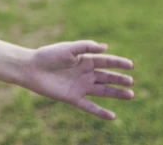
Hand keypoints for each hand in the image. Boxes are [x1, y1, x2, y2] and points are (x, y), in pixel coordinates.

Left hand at [18, 40, 134, 119]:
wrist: (31, 68)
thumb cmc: (48, 55)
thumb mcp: (67, 48)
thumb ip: (85, 47)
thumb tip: (105, 47)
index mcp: (84, 60)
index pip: (105, 61)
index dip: (118, 63)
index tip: (131, 65)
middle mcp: (84, 74)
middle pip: (106, 77)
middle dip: (119, 79)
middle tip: (132, 81)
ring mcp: (80, 86)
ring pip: (102, 91)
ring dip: (116, 94)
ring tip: (131, 95)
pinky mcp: (73, 97)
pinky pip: (90, 106)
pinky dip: (100, 112)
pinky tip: (113, 116)